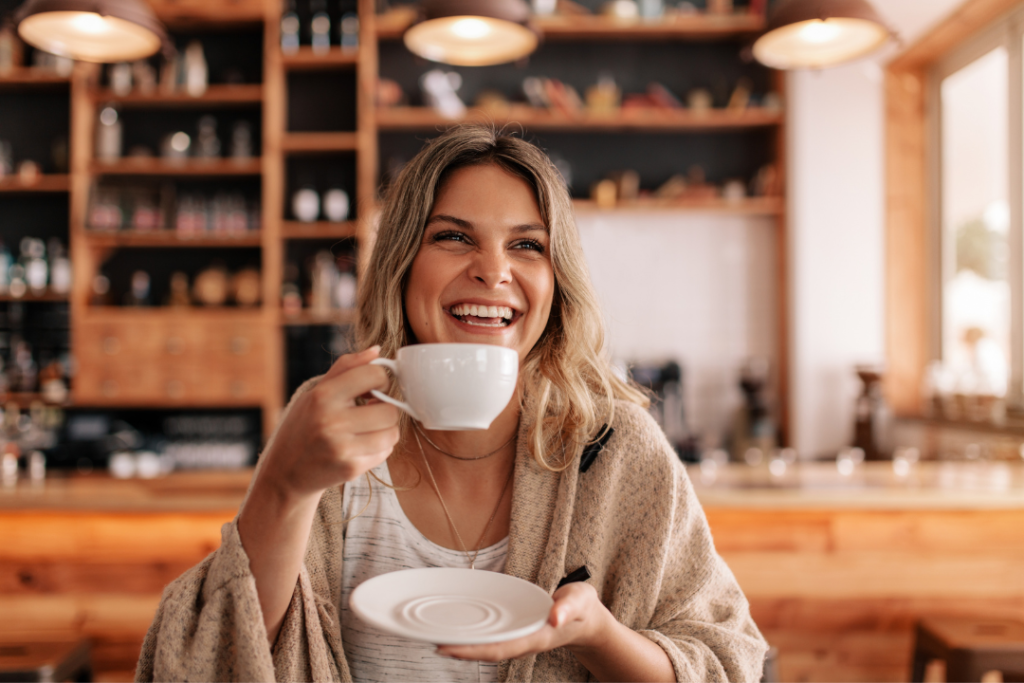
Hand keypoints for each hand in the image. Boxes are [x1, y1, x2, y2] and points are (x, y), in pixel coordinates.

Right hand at [256, 346, 401, 502]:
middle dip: (385, 408)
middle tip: (372, 410)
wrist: (284, 471)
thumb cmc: (303, 426)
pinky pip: (385, 452)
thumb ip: (346, 367)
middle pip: (389, 409)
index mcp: (323, 396)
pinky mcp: (350, 469)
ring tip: (369, 428)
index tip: (372, 388)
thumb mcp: (315, 392)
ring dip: (386, 430)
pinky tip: (362, 445)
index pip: (373, 374)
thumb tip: (377, 350)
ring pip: (392, 433)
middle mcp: (332, 422)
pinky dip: (379, 448)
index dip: (380, 379)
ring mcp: (342, 448)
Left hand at [436, 582, 608, 661]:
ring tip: (438, 638)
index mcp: (536, 637)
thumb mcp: (580, 601)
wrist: (588, 621)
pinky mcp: (518, 632)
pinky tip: (461, 630)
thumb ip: (568, 607)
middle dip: (461, 650)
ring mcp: (520, 639)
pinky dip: (474, 636)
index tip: (448, 648)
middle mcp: (524, 642)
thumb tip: (554, 617)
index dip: (472, 650)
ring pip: (488, 647)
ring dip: (465, 645)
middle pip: (487, 651)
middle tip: (432, 642)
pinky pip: (492, 638)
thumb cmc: (582, 608)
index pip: (499, 648)